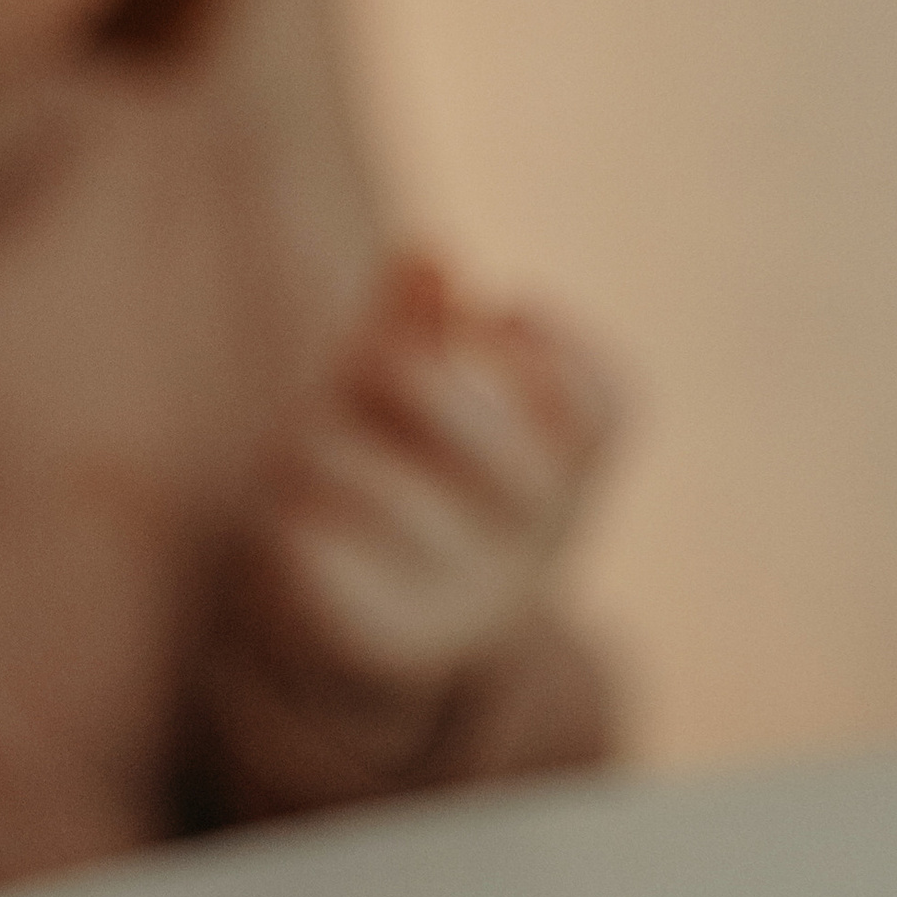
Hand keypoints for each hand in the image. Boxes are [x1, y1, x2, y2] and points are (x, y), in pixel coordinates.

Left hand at [248, 253, 621, 697]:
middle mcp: (532, 544)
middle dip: (412, 378)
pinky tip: (293, 526)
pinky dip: (295, 521)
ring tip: (309, 457)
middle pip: (486, 436)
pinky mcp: (383, 641)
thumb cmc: (396, 486)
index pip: (603, 408)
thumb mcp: (407, 403)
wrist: (360, 643)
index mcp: (560, 481)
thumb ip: (417, 325)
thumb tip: (429, 254)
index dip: (566, 346)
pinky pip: (317, 547)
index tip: (510, 305)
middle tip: (376, 366)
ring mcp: (467, 600)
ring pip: (375, 487)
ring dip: (322, 447)